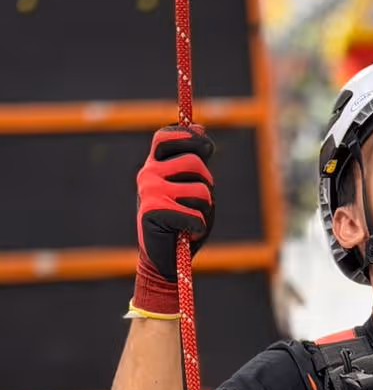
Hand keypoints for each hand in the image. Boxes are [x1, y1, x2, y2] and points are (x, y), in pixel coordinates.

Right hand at [132, 126, 214, 313]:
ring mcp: (149, 191)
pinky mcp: (152, 212)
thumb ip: (195, 160)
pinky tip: (188, 235)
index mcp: (155, 165)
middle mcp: (148, 174)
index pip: (167, 136)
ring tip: (192, 221)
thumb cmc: (182, 224)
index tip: (206, 149)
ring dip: (206, 210)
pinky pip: (195, 215)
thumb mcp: (193, 187)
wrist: (164, 262)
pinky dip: (199, 228)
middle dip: (208, 184)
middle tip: (200, 203)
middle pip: (194, 162)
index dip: (190, 138)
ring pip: (200, 191)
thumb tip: (199, 127)